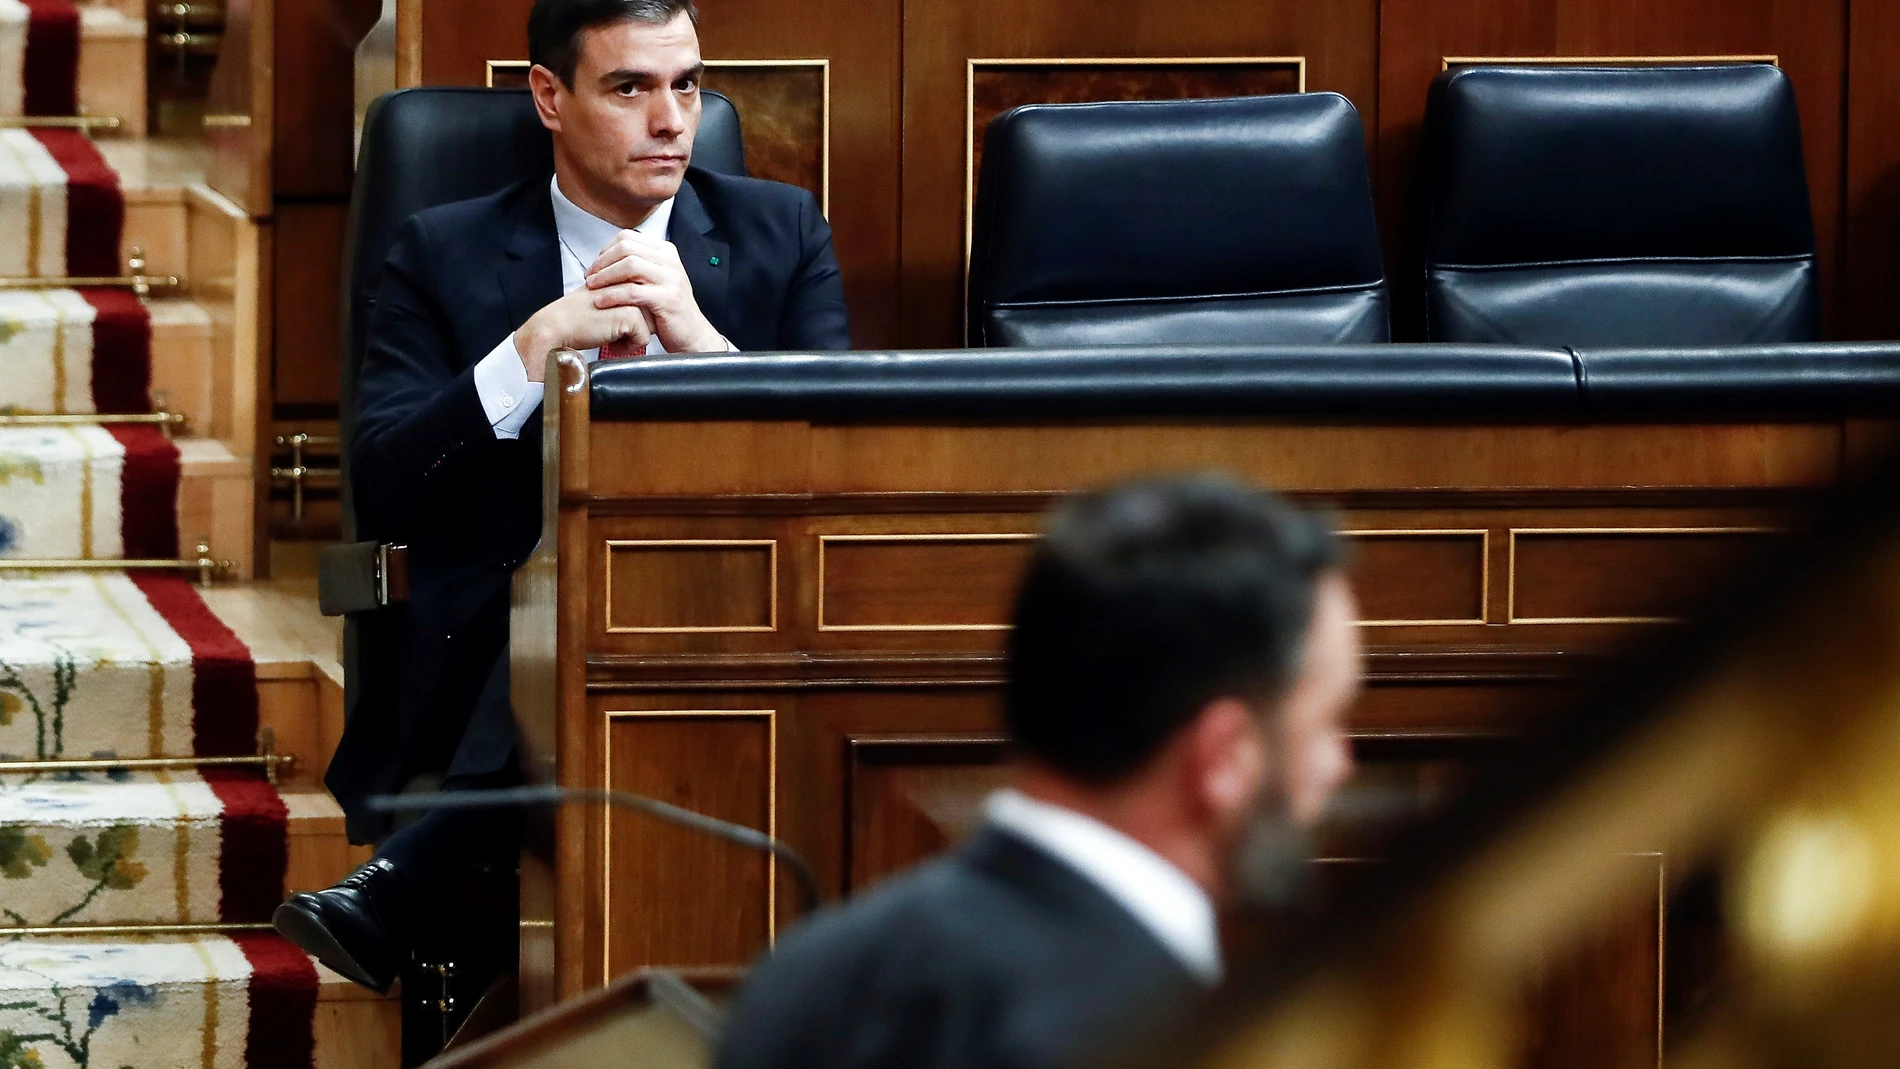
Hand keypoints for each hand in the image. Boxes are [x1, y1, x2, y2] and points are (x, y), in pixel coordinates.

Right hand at [512, 287, 653, 382]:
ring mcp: (632, 297)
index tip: (611, 321)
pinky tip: (608, 340)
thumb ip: (629, 298)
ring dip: (632, 337)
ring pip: (651, 327)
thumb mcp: (608, 299)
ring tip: (607, 332)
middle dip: (635, 328)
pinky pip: (643, 339)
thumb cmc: (581, 317)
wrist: (558, 326)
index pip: (648, 302)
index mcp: (626, 275)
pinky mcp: (630, 314)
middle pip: (653, 314)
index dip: (632, 319)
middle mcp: (631, 282)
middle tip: (608, 326)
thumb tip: (653, 312)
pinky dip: (627, 346)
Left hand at [584, 229, 728, 353]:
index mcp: (665, 252)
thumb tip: (607, 257)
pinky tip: (600, 302)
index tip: (595, 266)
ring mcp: (671, 279)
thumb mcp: (655, 280)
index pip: (628, 237)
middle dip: (602, 262)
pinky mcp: (668, 299)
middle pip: (627, 248)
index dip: (606, 250)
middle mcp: (670, 261)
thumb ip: (638, 266)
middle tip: (590, 276)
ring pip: (630, 265)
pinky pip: (633, 291)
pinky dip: (612, 295)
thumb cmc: (668, 311)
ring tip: (592, 287)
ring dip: (605, 276)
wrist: (692, 335)